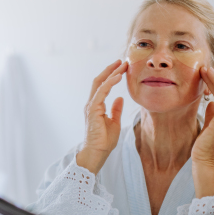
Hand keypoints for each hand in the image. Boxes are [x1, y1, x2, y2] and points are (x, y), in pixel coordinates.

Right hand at [76, 60, 127, 174]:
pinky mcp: (93, 110)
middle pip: (100, 81)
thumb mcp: (114, 123)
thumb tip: (120, 98)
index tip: (122, 67)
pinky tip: (118, 76)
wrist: (96, 153)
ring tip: (122, 65)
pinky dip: (110, 83)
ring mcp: (91, 106)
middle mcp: (92, 104)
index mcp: (96, 106)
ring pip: (100, 84)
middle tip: (122, 61)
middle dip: (110, 70)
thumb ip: (115, 110)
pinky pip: (102, 92)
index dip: (112, 75)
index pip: (103, 86)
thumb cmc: (103, 142)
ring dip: (112, 73)